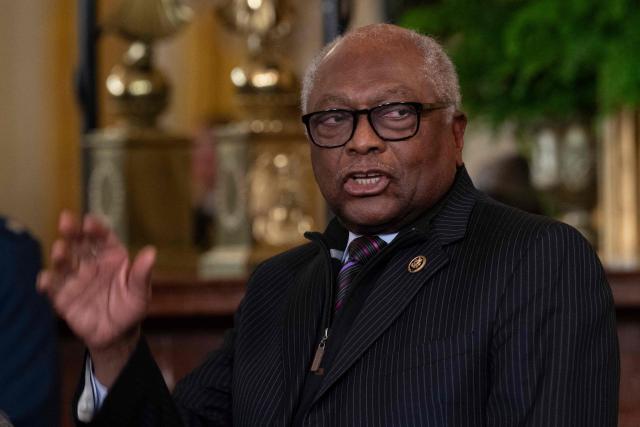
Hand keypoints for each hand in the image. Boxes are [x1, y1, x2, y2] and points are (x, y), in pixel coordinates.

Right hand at [38, 210, 155, 385]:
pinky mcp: (63, 297)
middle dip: (72, 232)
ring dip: (60, 255)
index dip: (96, 229)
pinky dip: (48, 283)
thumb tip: (151, 252)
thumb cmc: (130, 308)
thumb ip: (142, 274)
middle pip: (80, 244)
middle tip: (66, 221)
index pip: (103, 238)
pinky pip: (53, 288)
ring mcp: (76, 279)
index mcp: (112, 257)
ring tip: (59, 249)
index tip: (90, 222)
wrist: (117, 334)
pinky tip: (45, 279)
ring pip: (65, 263)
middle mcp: (91, 263)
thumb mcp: (140, 292)